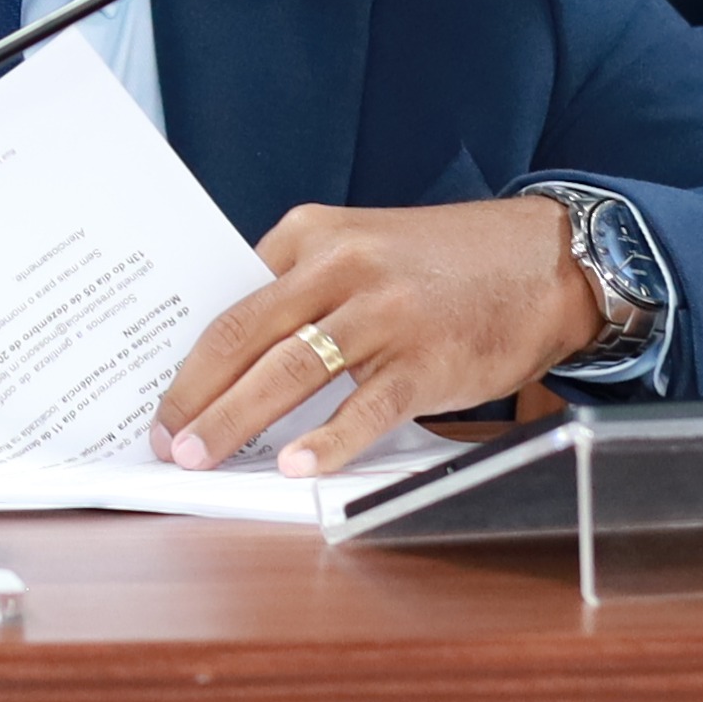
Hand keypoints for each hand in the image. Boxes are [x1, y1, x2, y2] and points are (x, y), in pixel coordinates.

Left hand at [150, 196, 601, 477]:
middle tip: (163, 439)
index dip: (186, 353)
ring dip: (236, 419)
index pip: (229, 298)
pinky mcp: (428, 360)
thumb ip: (299, 286)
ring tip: (200, 457)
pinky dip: (326, 441)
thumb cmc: (440, 263)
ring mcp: (385, 315)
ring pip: (291, 371)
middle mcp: (341, 268)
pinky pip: (367, 407)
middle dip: (195, 393)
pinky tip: (294, 467)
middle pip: (245, 335)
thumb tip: (231, 358)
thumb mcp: (358, 246)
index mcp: (310, 234)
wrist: (545, 259)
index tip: (157, 395)